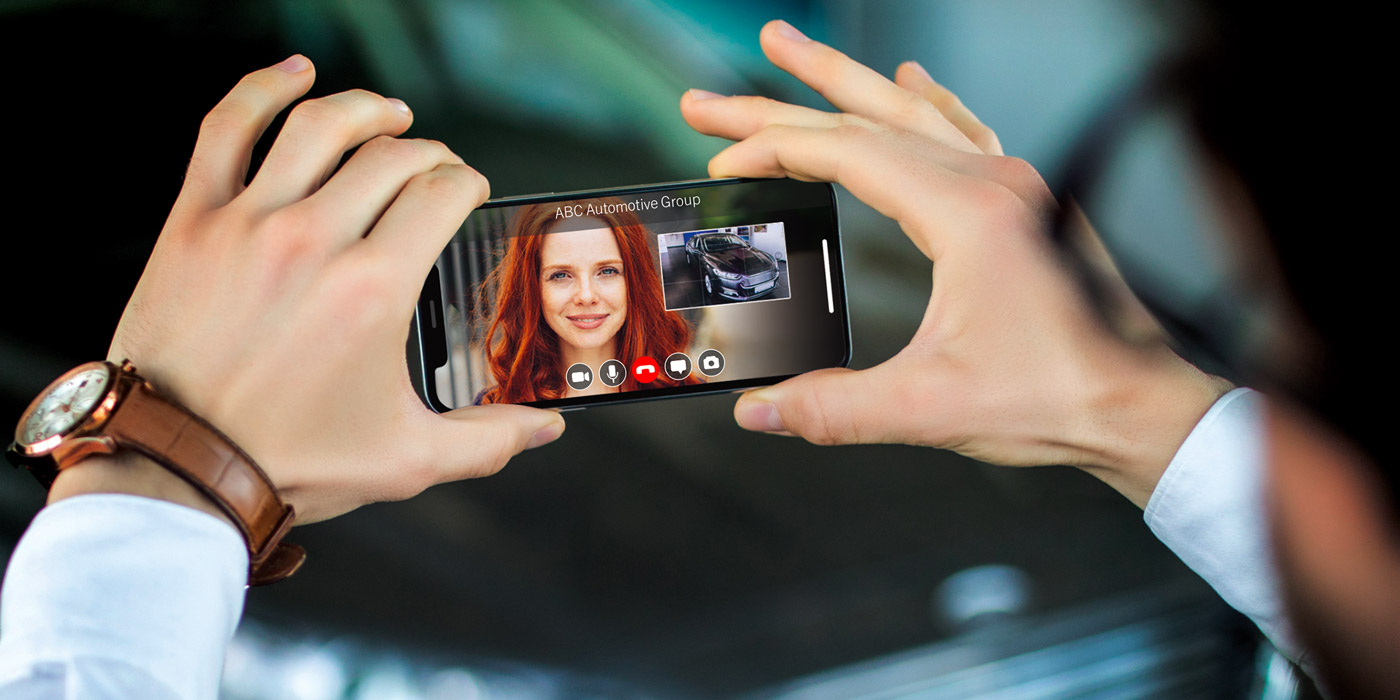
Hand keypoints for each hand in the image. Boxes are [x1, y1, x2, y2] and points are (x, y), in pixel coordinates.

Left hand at [53, 55, 564, 523]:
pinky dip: (262, 90)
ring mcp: (250, 222)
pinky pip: (228, 129)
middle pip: (392, 157)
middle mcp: (315, 240)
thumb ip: (486, 439)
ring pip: (320, 126)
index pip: (442, 194)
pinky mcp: (194, 220)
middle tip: (436, 170)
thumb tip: (545, 426)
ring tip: (388, 113)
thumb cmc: (288, 461)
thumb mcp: (405, 458)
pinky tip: (293, 74)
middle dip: (430, 155)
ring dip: (366, 109)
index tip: (468, 191)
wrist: (179, 468)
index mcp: (374, 288)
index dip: (467, 183)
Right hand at [681, 21, 1228, 505]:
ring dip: (845, 83)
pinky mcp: (1028, 203)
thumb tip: (758, 410)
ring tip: (793, 51)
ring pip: (911, 112)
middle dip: (782, 99)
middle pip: (867, 117)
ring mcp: (1015, 185)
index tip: (722, 159)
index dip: (772, 150)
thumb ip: (834, 409)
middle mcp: (993, 182)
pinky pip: (963, 129)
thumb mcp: (929, 410)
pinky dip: (923, 102)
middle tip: (712, 96)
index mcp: (967, 214)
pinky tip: (911, 81)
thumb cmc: (1058, 397)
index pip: (846, 154)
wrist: (1142, 406)